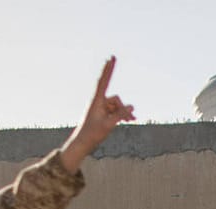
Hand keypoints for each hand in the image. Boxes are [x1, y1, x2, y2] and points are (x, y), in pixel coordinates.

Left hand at [60, 57, 135, 172]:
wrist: (83, 143)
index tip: (111, 58)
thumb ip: (121, 114)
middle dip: (122, 107)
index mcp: (96, 100)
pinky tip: (131, 120)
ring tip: (131, 121)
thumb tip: (131, 107)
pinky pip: (116, 111)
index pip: (103, 81)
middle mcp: (99, 102)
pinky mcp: (104, 113)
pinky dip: (122, 115)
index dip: (108, 69)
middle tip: (126, 103)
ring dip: (123, 113)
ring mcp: (102, 108)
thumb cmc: (93, 133)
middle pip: (115, 99)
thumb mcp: (109, 124)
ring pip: (117, 106)